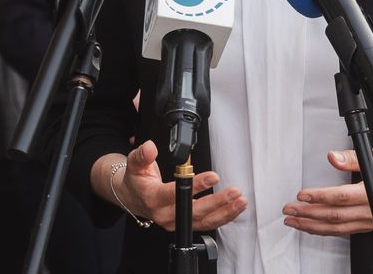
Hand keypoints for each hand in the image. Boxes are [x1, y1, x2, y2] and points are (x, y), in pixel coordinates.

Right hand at [114, 140, 247, 231]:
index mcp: (153, 198)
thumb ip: (142, 155)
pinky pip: (205, 224)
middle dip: (216, 202)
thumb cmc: (137, 180)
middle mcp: (165, 214)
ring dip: (224, 213)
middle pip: (194, 212)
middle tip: (233, 192)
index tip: (213, 177)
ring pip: (203, 222)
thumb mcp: (134, 164)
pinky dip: (222, 217)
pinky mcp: (184, 225)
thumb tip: (150, 147)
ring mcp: (176, 222)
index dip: (196, 186)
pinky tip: (235, 208)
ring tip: (240, 201)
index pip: (176, 194)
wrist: (133, 197)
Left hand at [282, 148, 372, 235]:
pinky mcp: (367, 226)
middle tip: (289, 210)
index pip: (341, 197)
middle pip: (334, 216)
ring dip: (312, 226)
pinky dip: (324, 230)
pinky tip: (311, 226)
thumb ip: (352, 158)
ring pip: (336, 228)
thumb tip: (332, 157)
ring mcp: (369, 222)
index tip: (302, 194)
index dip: (319, 197)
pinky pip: (342, 231)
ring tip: (293, 221)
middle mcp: (370, 212)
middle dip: (308, 214)